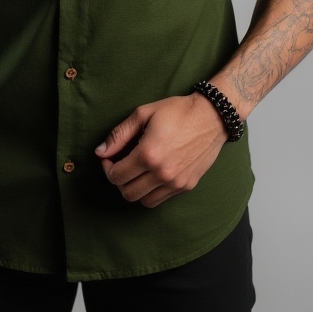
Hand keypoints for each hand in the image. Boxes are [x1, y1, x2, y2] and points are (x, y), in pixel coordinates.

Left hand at [96, 93, 227, 207]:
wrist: (212, 117)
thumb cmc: (177, 111)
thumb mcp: (144, 113)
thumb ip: (119, 134)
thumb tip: (100, 152)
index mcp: (148, 154)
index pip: (116, 176)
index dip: (107, 168)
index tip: (109, 158)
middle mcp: (162, 173)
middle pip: (127, 193)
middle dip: (118, 180)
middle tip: (121, 165)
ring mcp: (176, 183)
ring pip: (143, 201)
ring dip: (134, 188)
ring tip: (136, 171)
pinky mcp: (186, 186)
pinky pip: (161, 199)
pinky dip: (151, 191)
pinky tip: (152, 174)